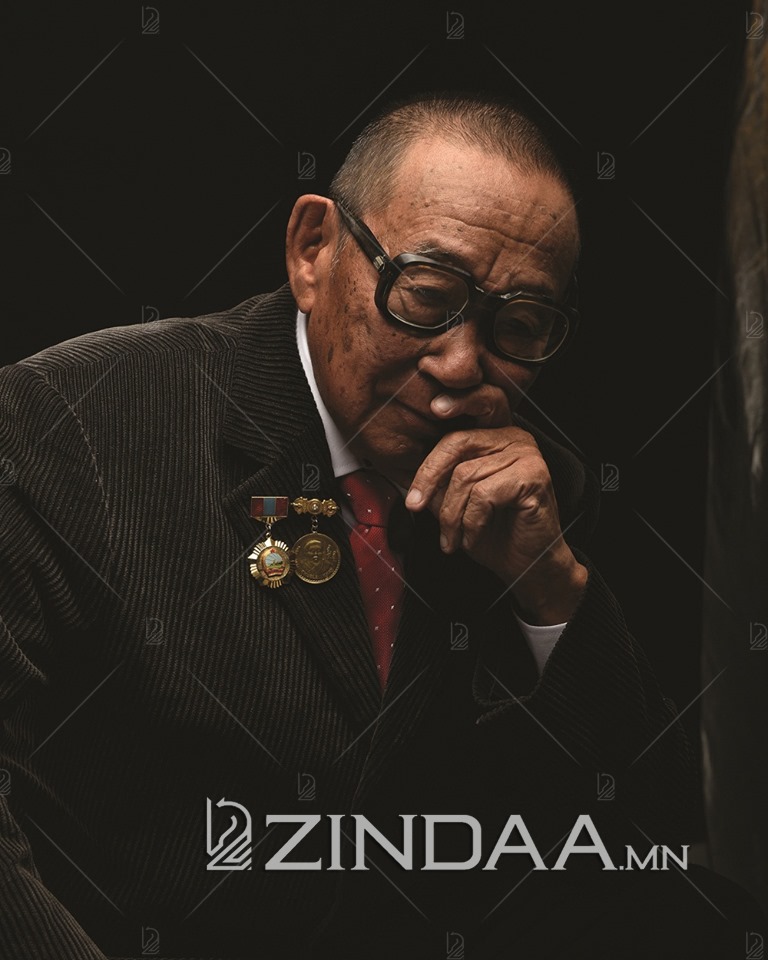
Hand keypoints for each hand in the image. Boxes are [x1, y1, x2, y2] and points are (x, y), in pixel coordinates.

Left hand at [404, 387, 586, 624]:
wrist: (525, 565)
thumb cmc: (492, 533)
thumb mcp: (454, 502)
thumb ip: (437, 481)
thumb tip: (407, 469)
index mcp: (495, 437)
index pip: (457, 429)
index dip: (447, 413)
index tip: (433, 408)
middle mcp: (515, 438)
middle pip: (457, 444)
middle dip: (428, 478)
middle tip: (414, 506)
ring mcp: (527, 455)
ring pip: (465, 476)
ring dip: (451, 516)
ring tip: (451, 539)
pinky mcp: (534, 476)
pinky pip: (484, 495)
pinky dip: (471, 522)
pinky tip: (473, 538)